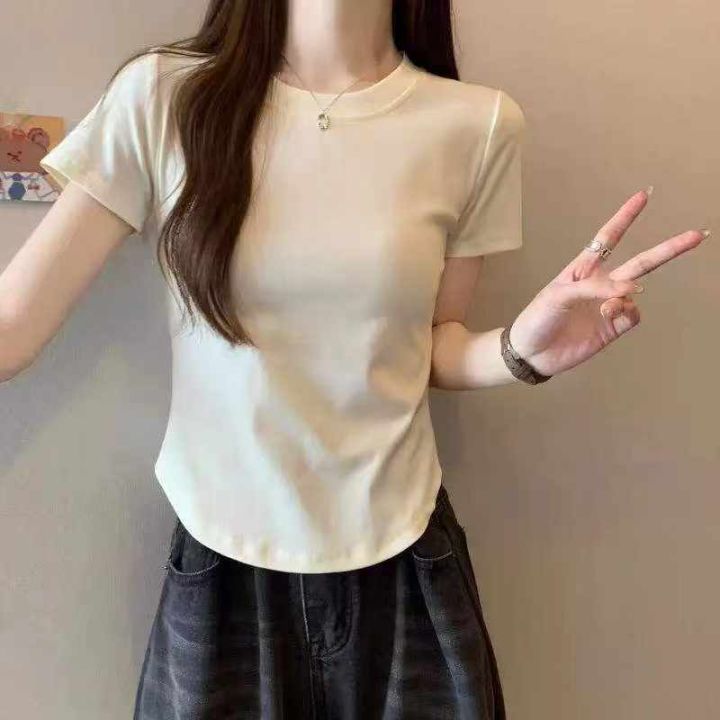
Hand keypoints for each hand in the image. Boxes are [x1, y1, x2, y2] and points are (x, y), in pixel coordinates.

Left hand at [508, 188, 708, 376]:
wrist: (531, 354)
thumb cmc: (537, 318)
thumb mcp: (558, 295)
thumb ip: (594, 288)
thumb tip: (633, 288)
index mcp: (583, 269)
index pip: (608, 238)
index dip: (625, 217)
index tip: (642, 196)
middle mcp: (600, 284)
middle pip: (641, 261)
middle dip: (668, 248)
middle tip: (697, 235)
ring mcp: (609, 306)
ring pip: (637, 289)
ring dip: (626, 294)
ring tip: (604, 310)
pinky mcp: (613, 328)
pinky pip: (633, 314)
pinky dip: (626, 311)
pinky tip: (608, 315)